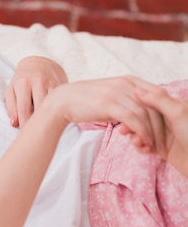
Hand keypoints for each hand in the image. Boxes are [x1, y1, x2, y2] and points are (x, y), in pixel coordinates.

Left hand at [5, 56, 66, 126]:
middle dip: (37, 122)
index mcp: (23, 83)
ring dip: (50, 117)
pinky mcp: (62, 84)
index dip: (24, 123)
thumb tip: (14, 123)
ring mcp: (52, 82)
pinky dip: (59, 110)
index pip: (23, 108)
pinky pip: (61, 100)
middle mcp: (38, 81)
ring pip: (52, 104)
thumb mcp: (12, 90)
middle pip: (39, 108)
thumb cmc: (22, 81)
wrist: (40, 63)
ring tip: (47, 127)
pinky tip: (56, 117)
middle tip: (36, 133)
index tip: (25, 133)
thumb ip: (11, 106)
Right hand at [46, 76, 166, 150]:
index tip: (165, 130)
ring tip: (151, 147)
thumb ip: (127, 100)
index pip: (157, 95)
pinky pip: (133, 120)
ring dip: (152, 133)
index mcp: (129, 80)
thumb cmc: (86, 102)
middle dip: (161, 126)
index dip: (165, 113)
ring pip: (146, 114)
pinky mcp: (108, 104)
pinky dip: (141, 133)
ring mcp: (117, 93)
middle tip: (161, 143)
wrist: (62, 102)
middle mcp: (125, 83)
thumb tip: (141, 114)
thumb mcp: (110, 96)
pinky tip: (140, 142)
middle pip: (154, 105)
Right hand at [124, 84, 187, 176]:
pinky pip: (144, 144)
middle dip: (132, 124)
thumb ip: (158, 100)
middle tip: (125, 130)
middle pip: (141, 117)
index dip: (135, 106)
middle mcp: (167, 118)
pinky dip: (141, 147)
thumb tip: (136, 89)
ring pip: (140, 131)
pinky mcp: (161, 148)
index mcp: (173, 106)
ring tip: (137, 142)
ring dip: (135, 137)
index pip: (148, 101)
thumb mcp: (178, 113)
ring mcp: (163, 133)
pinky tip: (145, 150)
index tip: (124, 111)